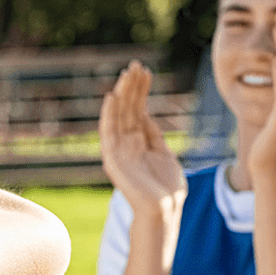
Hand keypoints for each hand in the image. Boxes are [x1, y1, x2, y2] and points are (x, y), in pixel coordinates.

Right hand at [98, 61, 184, 216]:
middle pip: (128, 109)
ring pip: (118, 116)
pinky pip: (108, 132)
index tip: (146, 71)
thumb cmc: (167, 187)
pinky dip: (109, 115)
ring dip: (122, 95)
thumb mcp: (164, 153)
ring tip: (126, 74)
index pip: (138, 109)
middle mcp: (126, 143)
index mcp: (139, 142)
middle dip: (132, 87)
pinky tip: (112, 97)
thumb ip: (153, 134)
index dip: (141, 91)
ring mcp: (119, 150)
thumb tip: (145, 113)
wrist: (164, 209)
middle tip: (136, 65)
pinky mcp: (113, 159)